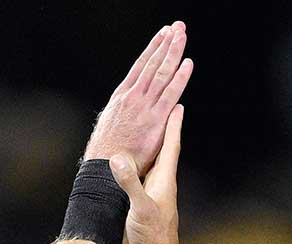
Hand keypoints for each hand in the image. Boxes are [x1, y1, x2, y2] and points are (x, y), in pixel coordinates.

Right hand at [84, 22, 193, 173]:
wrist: (104, 168)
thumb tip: (129, 105)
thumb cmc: (107, 152)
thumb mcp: (110, 124)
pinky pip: (170, 93)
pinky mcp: (156, 119)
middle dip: (166, 43)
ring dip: (173, 52)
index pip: (141, 65)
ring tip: (182, 35)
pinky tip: (187, 64)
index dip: (153, 48)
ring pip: (162, 73)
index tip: (163, 34)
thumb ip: (123, 112)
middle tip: (177, 27)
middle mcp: (133, 96)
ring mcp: (145, 106)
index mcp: (122, 96)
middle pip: (153, 64)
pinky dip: (179, 77)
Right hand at [110, 104, 184, 243]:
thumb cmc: (153, 240)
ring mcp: (149, 197)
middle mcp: (159, 186)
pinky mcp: (137, 208)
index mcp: (164, 182)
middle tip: (162, 109)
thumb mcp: (140, 209)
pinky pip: (135, 180)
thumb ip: (129, 184)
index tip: (178, 105)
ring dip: (147, 148)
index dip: (173, 126)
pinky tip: (125, 166)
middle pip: (161, 151)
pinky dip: (131, 168)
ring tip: (143, 131)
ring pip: (148, 165)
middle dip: (161, 130)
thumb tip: (118, 159)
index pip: (170, 147)